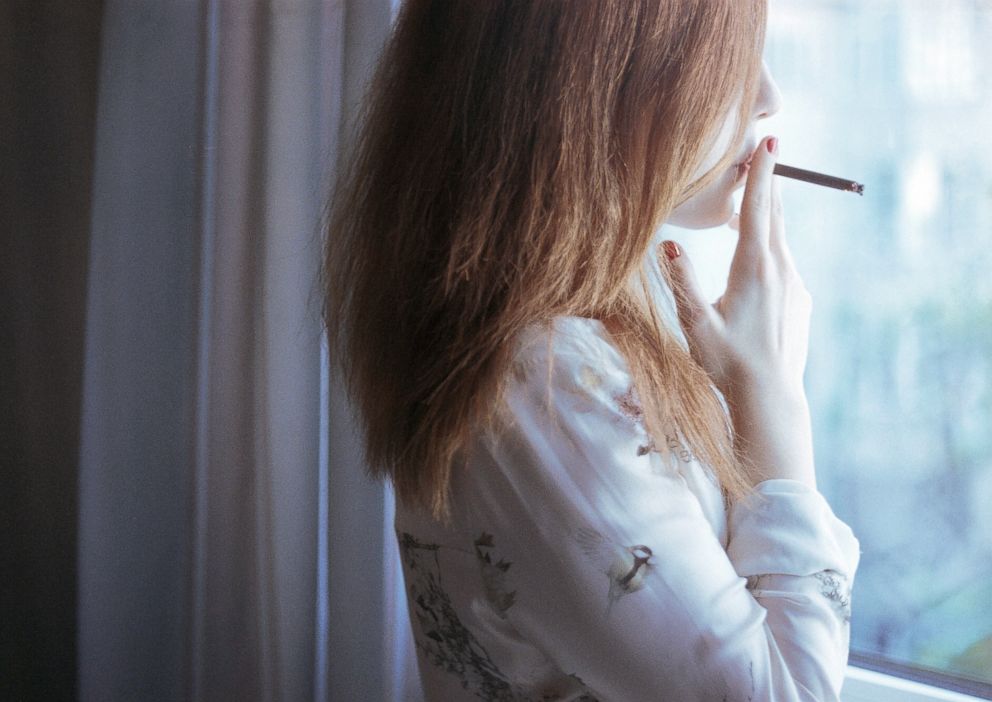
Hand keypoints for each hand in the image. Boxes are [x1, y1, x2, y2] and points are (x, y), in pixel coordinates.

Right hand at [660, 136, 815, 486]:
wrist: (770, 397)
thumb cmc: (727, 362)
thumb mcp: (695, 324)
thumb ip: (682, 281)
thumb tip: (669, 244)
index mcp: (753, 269)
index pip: (757, 209)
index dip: (761, 173)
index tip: (770, 141)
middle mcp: (781, 271)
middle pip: (774, 216)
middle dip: (767, 184)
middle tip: (764, 155)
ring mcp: (796, 286)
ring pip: (780, 241)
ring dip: (767, 220)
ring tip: (755, 204)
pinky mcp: (802, 302)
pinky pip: (785, 266)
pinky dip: (772, 252)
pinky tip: (758, 266)